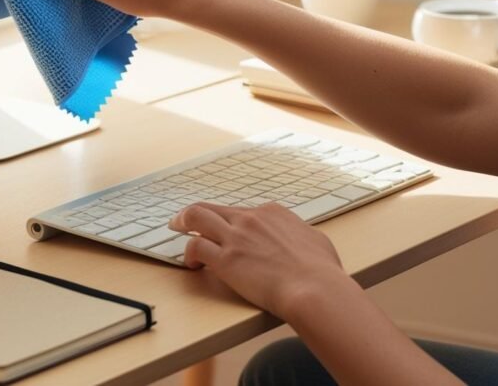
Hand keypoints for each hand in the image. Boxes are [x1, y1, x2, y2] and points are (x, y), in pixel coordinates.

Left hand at [169, 203, 350, 320]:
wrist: (314, 288)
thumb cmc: (321, 271)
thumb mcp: (316, 241)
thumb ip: (300, 235)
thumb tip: (301, 239)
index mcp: (272, 213)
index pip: (241, 211)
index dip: (230, 221)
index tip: (225, 229)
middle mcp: (250, 219)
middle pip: (213, 208)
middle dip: (194, 214)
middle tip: (183, 221)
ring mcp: (236, 236)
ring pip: (196, 216)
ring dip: (182, 221)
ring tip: (175, 229)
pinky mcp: (225, 259)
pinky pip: (195, 247)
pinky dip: (188, 254)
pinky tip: (191, 265)